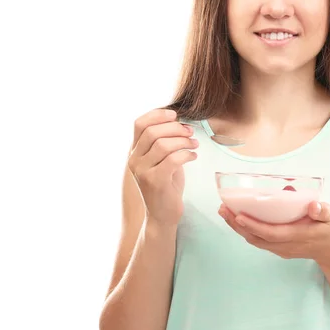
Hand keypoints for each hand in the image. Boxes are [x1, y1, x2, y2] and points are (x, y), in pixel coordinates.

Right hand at [128, 108, 198, 225]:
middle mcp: (134, 160)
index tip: (175, 115)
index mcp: (135, 152)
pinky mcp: (155, 181)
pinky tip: (193, 157)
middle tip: (190, 132)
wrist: (162, 215)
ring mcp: (143, 171)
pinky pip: (172, 159)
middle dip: (175, 128)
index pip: (139, 124)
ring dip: (184, 141)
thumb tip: (178, 122)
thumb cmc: (166, 184)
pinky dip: (186, 154)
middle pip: (153, 132)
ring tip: (194, 144)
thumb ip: (163, 142)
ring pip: (163, 144)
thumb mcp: (161, 160)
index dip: (157, 115)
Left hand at [218, 201, 329, 264]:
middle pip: (256, 238)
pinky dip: (245, 230)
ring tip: (225, 212)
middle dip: (237, 225)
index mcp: (298, 236)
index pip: (271, 233)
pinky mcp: (279, 248)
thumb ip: (323, 212)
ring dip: (238, 228)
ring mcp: (281, 249)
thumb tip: (314, 206)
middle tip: (223, 209)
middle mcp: (286, 245)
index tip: (239, 215)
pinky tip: (237, 219)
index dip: (253, 225)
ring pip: (254, 240)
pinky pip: (258, 240)